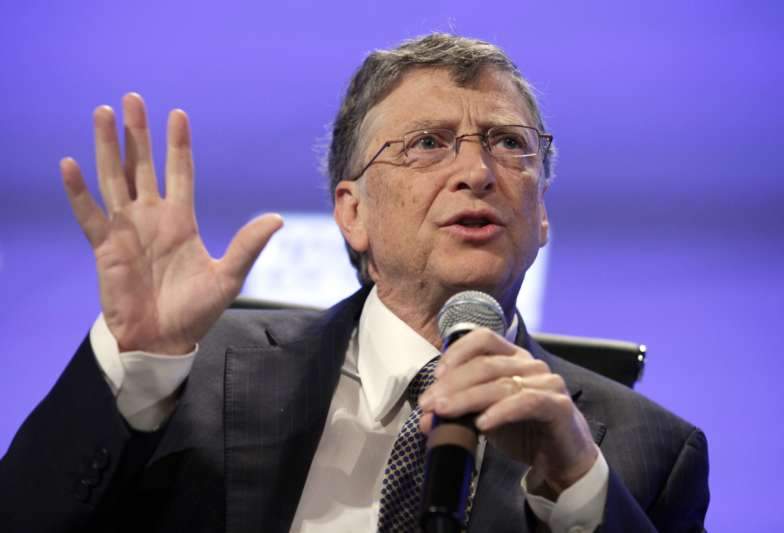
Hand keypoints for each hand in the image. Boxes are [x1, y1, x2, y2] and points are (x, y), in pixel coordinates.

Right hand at [61, 93, 282, 353]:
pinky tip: (70, 164)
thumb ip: (248, 246)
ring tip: (102, 114)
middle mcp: (152, 218)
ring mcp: (126, 230)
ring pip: (114, 179)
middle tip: (132, 98)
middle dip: (137, 133)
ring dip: (106, 147)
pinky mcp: (105, 248)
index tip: (178, 113)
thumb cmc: (196, 311)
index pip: (180, 172)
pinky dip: (78, 192)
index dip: (177, 144)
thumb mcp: (228, 277)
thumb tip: (277, 219)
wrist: (164, 340)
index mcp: (181, 221)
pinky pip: (88, 215)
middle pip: (142, 165)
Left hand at [418, 328, 597, 494]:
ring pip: (501, 384)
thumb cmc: (522, 431)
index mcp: (512, 357)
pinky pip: (525, 402)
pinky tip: (482, 424)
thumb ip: (458, 412)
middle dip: (453, 384)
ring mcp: (547, 382)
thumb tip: (426, 418)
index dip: (457, 353)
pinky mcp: (558, 405)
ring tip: (445, 413)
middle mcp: (530, 364)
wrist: (559, 459)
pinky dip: (501, 412)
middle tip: (430, 404)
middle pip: (486, 365)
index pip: (483, 339)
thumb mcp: (483, 418)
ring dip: (468, 399)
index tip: (436, 376)